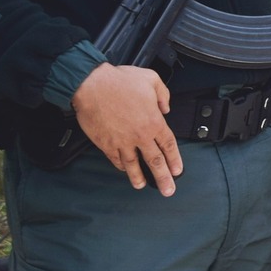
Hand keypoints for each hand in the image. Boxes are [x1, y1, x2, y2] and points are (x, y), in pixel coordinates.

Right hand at [72, 64, 181, 194]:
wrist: (92, 85)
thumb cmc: (120, 81)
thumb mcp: (151, 80)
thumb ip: (163, 95)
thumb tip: (165, 107)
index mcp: (154, 122)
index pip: (168, 145)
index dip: (174, 160)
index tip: (177, 171)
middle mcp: (140, 135)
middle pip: (155, 161)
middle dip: (163, 178)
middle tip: (168, 190)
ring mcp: (122, 141)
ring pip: (133, 164)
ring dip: (138, 177)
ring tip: (142, 186)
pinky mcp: (105, 143)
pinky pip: (115, 158)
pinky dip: (121, 165)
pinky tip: (124, 169)